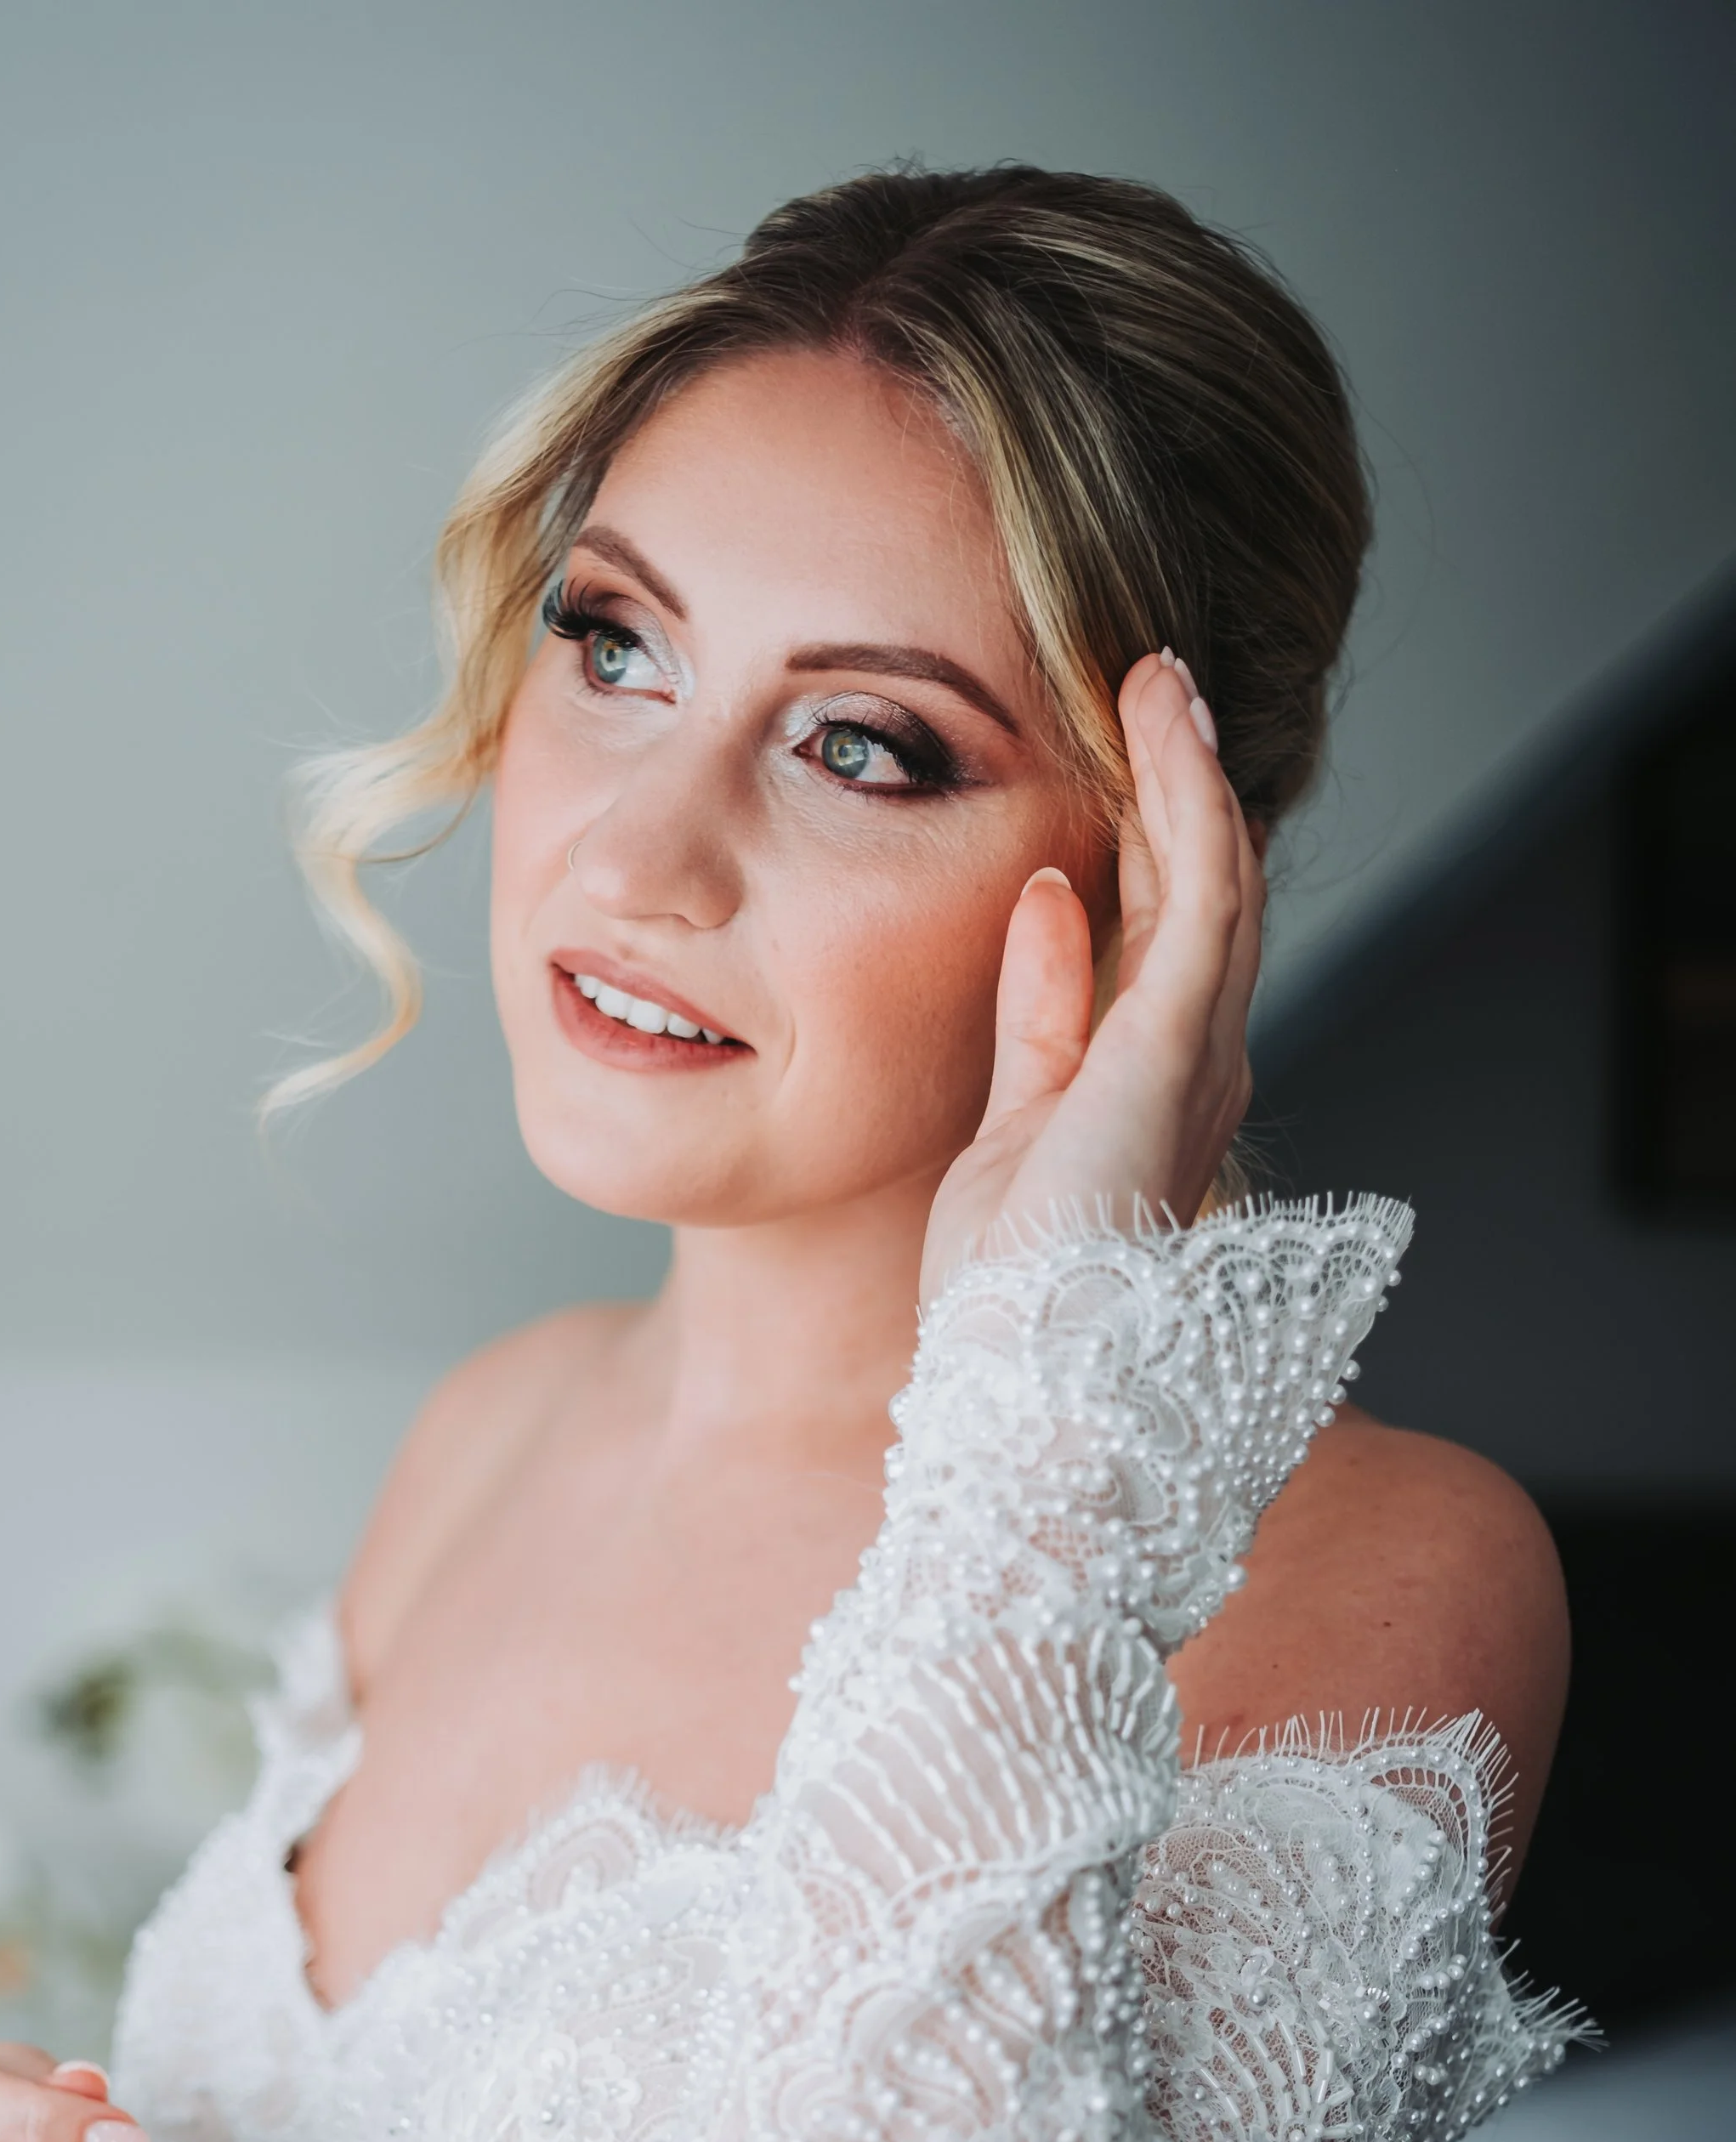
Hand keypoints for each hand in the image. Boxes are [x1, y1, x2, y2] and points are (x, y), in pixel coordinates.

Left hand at [921, 652, 1260, 1300]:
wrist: (1029, 1384)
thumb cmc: (1014, 1292)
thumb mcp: (1013, 1123)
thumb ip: (1041, 1014)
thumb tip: (1044, 898)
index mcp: (1154, 1081)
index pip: (1162, 930)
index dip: (1146, 831)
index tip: (1115, 742)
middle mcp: (1198, 1060)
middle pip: (1199, 889)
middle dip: (1176, 783)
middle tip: (1148, 679)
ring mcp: (1198, 1052)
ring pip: (1215, 872)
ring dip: (1189, 764)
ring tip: (1160, 671)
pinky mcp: (1178, 1046)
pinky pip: (1204, 891)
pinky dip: (1187, 796)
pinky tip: (1165, 717)